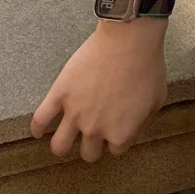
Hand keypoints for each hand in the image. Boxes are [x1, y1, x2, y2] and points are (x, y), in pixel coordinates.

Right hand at [31, 23, 167, 162]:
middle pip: (88, 153)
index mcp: (120, 133)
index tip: (115, 129)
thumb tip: (133, 135)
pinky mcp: (60, 94)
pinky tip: (39, 130)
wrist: (130, 39)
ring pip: (60, 145)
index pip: (115, 150)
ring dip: (63, 144)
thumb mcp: (157, 100)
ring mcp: (75, 113)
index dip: (115, 138)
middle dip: (92, 145)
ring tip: (65, 137)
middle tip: (93, 132)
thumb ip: (143, 123)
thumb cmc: (146, 66)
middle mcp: (95, 129)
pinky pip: (41, 119)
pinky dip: (37, 128)